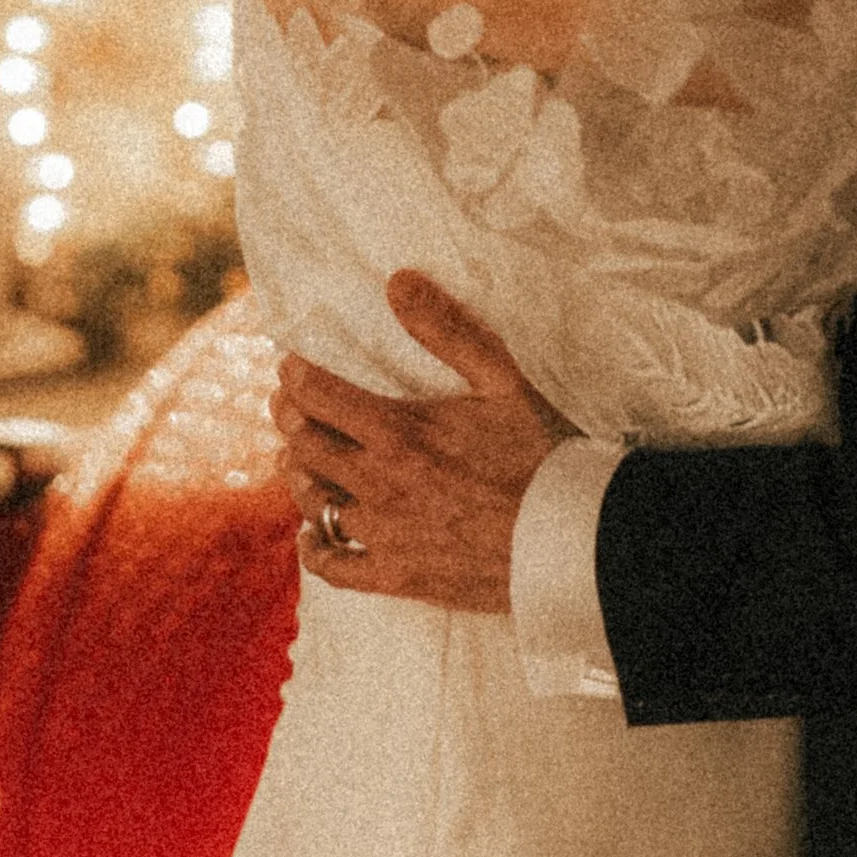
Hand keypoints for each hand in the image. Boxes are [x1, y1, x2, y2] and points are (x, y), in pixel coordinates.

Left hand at [272, 273, 568, 611]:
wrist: (571, 536)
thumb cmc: (542, 454)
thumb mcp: (501, 380)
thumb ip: (446, 331)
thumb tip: (398, 282)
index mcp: (399, 430)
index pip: (318, 396)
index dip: (295, 376)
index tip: (291, 366)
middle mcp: (379, 482)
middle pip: (304, 445)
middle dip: (288, 417)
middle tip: (286, 404)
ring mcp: (384, 533)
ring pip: (311, 500)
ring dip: (296, 474)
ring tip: (296, 458)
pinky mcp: (396, 575)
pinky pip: (333, 567)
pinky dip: (313, 548)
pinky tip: (311, 534)